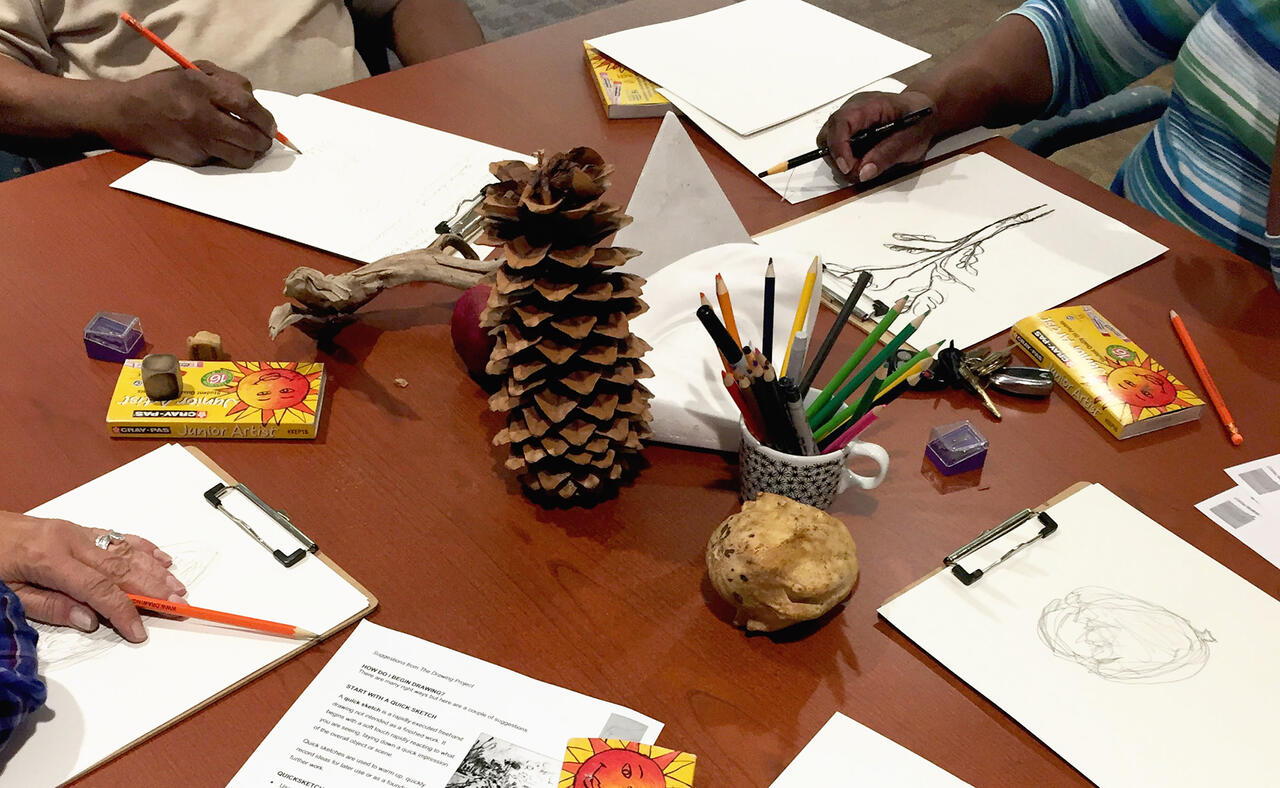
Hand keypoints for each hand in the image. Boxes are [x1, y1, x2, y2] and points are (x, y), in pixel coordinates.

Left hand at [0, 512, 185, 642]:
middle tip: (178, 606)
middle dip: (153, 589)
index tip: (140, 632)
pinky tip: (160, 557)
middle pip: (121, 567)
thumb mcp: (6, 595)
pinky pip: (117, 536)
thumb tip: (90, 620)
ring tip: (177, 586)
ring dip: (155, 570)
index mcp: (50, 559)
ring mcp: (76, 532)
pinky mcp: (77, 529)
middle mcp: (70, 541)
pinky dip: (142, 546)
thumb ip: (49, 607)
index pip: (98, 589)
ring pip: (125, 550)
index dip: (124, 611)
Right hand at [99, 60, 276, 167]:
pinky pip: (222, 160)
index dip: (266, 118)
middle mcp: (201, 116)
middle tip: (266, 138)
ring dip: (252, 153)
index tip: (271, 125)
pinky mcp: (193, 159)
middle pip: (250, 136)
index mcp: (202, 89)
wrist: (126, 114)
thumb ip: (226, 80)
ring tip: (250, 146)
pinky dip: (228, 155)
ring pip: (242, 156)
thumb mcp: (192, 71)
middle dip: (265, 140)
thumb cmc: (163, 89)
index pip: (247, 106)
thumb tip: (254, 100)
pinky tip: (222, 146)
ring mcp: (198, 141)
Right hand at [817, 90, 935, 183]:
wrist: (923, 112)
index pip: (841, 122)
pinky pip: (836, 149)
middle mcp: (853, 110)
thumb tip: (864, 172)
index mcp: (870, 105)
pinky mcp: (848, 132)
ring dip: (841, 162)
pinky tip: (862, 162)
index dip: (839, 146)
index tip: (848, 168)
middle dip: (838, 159)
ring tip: (863, 168)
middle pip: (828, 135)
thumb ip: (888, 154)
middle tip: (858, 172)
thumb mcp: (911, 140)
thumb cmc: (919, 121)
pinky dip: (845, 161)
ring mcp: (848, 121)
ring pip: (828, 144)